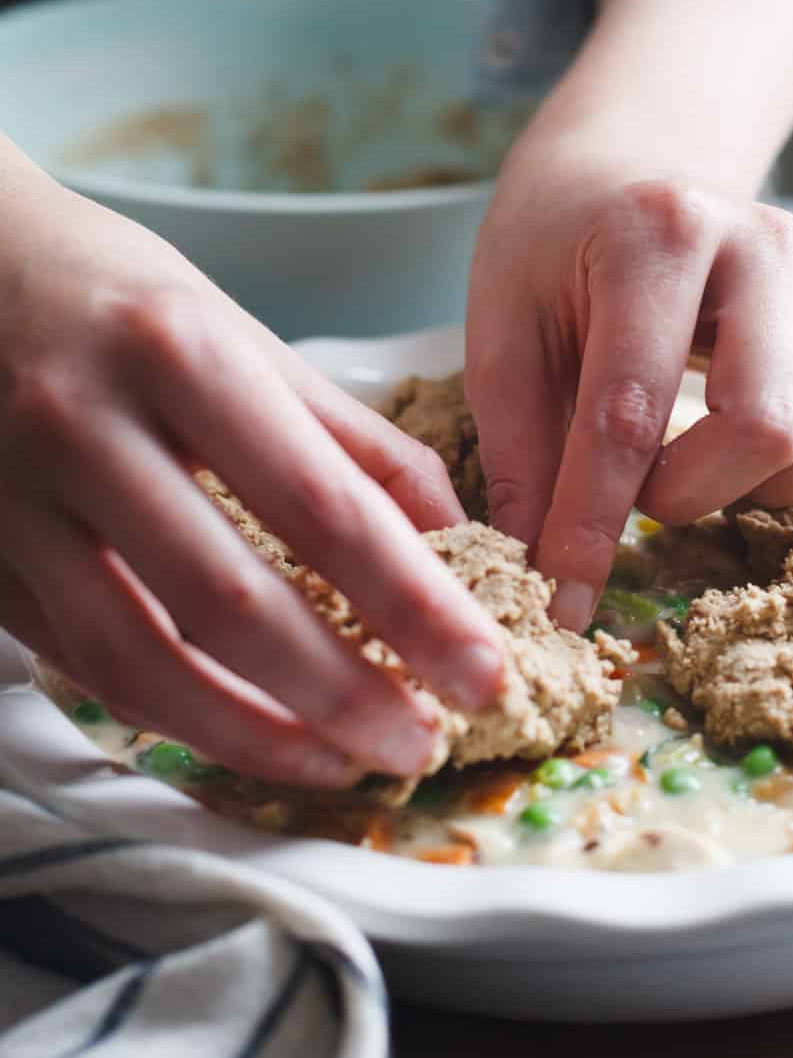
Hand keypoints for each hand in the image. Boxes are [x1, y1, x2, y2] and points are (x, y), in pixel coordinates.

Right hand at [0, 161, 505, 785]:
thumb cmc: (117, 296)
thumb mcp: (239, 330)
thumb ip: (348, 436)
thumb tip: (454, 536)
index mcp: (179, 352)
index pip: (321, 506)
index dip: (413, 604)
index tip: (482, 670)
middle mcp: (87, 427)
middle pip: (231, 600)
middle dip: (342, 692)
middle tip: (420, 743)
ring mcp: (15, 500)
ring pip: (140, 659)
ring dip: (255, 734)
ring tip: (344, 761)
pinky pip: (83, 663)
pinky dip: (171, 715)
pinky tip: (247, 736)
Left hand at [467, 158, 792, 629]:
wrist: (621, 169)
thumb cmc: (554, 254)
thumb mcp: (501, 335)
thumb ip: (520, 455)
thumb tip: (540, 580)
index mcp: (662, 235)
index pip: (632, 410)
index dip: (591, 523)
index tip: (560, 600)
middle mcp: (769, 249)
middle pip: (769, 425)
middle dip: (690, 493)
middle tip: (638, 489)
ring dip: (785, 482)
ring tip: (715, 467)